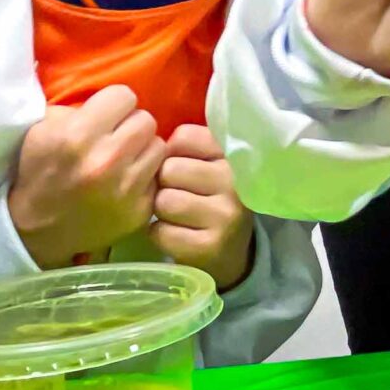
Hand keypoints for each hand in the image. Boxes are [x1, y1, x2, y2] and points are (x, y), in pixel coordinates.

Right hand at [7, 85, 168, 268]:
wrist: (36, 230)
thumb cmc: (38, 172)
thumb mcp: (42, 130)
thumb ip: (78, 109)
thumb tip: (111, 101)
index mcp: (78, 135)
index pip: (124, 96)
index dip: (114, 104)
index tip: (105, 116)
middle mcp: (106, 160)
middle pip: (146, 120)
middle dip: (131, 125)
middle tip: (117, 137)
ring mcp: (126, 189)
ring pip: (158, 147)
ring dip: (142, 150)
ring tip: (124, 159)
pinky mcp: (140, 211)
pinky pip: (158, 178)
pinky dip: (145, 177)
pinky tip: (126, 182)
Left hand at [149, 123, 254, 287]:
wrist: (230, 252)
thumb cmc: (210, 199)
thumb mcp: (211, 165)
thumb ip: (189, 146)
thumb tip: (153, 144)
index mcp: (234, 155)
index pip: (185, 137)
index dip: (172, 152)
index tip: (184, 166)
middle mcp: (235, 183)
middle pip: (170, 169)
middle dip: (165, 183)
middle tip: (179, 194)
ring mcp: (225, 217)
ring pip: (164, 201)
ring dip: (161, 210)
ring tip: (177, 215)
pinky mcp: (209, 247)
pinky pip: (160, 232)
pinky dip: (160, 234)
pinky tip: (176, 234)